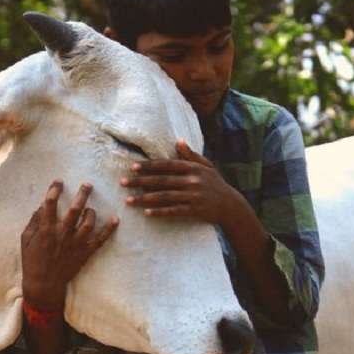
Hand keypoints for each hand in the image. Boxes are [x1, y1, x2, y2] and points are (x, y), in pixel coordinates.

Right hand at [21, 180, 118, 310]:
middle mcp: (62, 234)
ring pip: (89, 223)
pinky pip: (100, 240)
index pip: (50, 204)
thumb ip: (34, 221)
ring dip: (91, 212)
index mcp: (46, 229)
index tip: (59, 181)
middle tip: (88, 184)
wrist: (43, 284)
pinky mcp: (85, 253)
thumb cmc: (32, 260)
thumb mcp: (26, 239)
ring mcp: (75, 244)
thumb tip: (42, 205)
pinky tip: (116, 218)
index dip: (54, 189)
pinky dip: (109, 229)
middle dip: (82, 194)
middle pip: (75, 209)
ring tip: (90, 208)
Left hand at [120, 138, 238, 224]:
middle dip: (139, 182)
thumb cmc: (216, 184)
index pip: (166, 165)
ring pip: (164, 196)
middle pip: (161, 181)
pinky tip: (146, 212)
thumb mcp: (206, 166)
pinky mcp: (194, 210)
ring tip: (128, 200)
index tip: (132, 167)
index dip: (148, 166)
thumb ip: (191, 155)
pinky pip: (173, 210)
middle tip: (122, 183)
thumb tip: (179, 140)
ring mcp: (193, 196)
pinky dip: (159, 212)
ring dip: (144, 199)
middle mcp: (191, 180)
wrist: (231, 205)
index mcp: (192, 168)